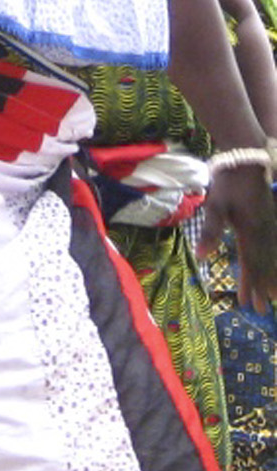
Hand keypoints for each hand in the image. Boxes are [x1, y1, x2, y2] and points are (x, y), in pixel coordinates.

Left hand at [200, 162, 276, 311]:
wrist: (245, 160)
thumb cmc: (227, 182)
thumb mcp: (214, 205)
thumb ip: (210, 230)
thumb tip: (201, 256)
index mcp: (249, 232)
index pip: (250, 265)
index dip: (250, 285)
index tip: (250, 305)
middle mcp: (263, 232)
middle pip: (263, 265)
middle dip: (261, 287)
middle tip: (261, 310)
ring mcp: (269, 225)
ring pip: (272, 257)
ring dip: (271, 277)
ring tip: (275, 296)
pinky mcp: (270, 218)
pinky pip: (275, 246)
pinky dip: (276, 260)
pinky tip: (274, 265)